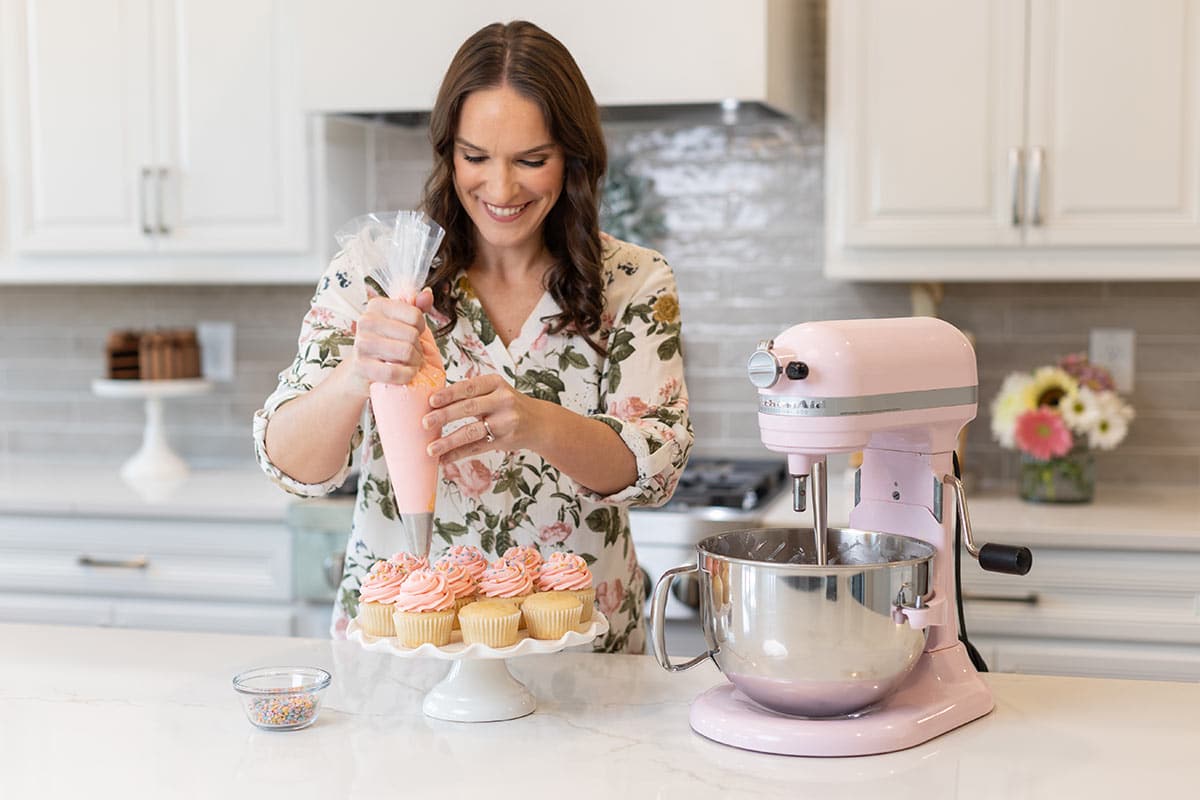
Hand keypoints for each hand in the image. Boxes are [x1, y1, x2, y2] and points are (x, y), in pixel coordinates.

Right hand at [344, 287, 433, 396]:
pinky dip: (406, 375)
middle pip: (412, 335)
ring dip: (414, 363)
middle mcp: (366, 321)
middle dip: (418, 349)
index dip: (421, 328)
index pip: (415, 315)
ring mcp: (361, 344)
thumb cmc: (387, 343)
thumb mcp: (403, 322)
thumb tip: (427, 293)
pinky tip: (405, 374)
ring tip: (409, 363)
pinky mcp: (361, 366)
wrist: (361, 370)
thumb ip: (417, 307)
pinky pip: (393, 372)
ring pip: (405, 353)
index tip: (414, 333)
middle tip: (412, 353)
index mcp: (377, 305)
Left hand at [422, 374, 543, 462]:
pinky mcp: (504, 441)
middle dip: (445, 416)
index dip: (449, 393)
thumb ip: (470, 394)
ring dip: (449, 441)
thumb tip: (432, 402)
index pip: (469, 387)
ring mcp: (505, 422)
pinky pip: (477, 448)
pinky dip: (458, 454)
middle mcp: (502, 401)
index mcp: (496, 383)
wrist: (540, 423)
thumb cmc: (508, 405)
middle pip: (469, 408)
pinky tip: (444, 459)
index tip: (431, 400)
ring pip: (472, 431)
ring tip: (431, 448)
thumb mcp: (495, 391)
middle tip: (425, 422)